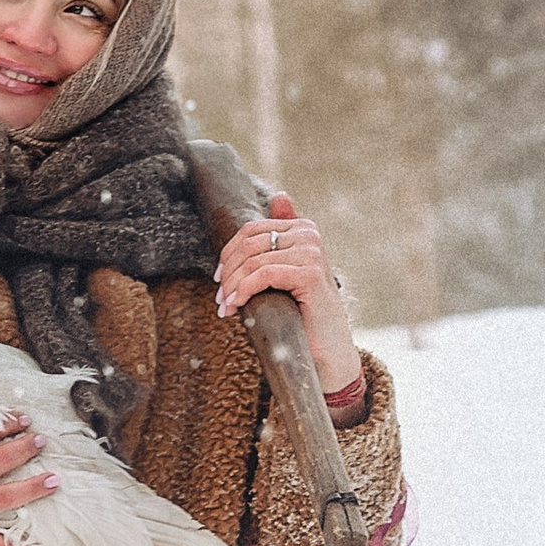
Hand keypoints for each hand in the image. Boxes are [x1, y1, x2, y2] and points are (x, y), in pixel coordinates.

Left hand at [214, 194, 358, 393]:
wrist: (326, 349)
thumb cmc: (302, 313)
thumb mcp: (286, 272)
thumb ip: (279, 239)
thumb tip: (280, 195)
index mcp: (303, 229)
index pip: (251, 229)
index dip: (228, 254)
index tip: (218, 280)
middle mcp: (310, 235)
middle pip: (248, 243)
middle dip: (227, 272)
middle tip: (219, 298)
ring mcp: (312, 252)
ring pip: (252, 261)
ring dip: (231, 286)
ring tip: (225, 307)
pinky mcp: (310, 273)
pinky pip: (262, 275)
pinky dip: (242, 292)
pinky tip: (236, 307)